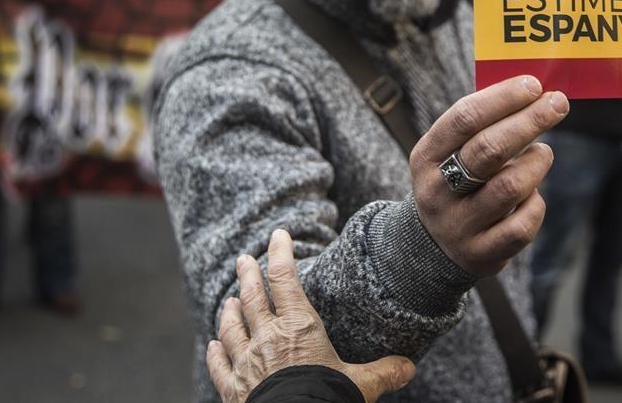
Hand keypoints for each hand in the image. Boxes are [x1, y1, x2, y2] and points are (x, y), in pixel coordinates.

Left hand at [207, 230, 415, 402]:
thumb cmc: (325, 399)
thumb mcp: (361, 385)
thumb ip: (384, 372)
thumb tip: (409, 366)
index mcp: (299, 327)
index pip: (286, 280)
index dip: (280, 254)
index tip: (278, 234)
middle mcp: (268, 338)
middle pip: (253, 298)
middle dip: (248, 275)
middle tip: (243, 259)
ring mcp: (246, 362)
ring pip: (232, 328)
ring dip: (229, 311)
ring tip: (229, 299)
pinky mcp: (233, 388)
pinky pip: (220, 365)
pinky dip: (215, 354)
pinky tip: (212, 345)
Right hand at [410, 75, 567, 276]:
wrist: (433, 248)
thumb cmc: (455, 182)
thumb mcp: (450, 153)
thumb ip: (482, 126)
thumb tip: (533, 92)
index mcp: (425, 156)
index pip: (464, 118)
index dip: (503, 98)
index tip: (533, 85)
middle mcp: (437, 191)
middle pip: (489, 149)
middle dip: (530, 121)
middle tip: (558, 104)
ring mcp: (458, 226)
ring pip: (510, 187)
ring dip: (536, 163)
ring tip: (543, 153)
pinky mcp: (481, 254)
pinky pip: (521, 226)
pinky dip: (535, 204)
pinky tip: (532, 194)